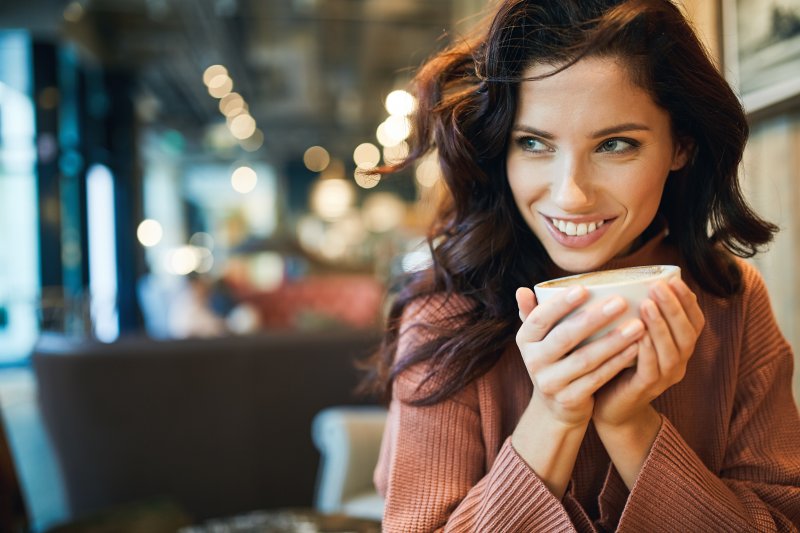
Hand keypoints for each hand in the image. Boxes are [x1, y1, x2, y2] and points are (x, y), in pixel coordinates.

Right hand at [515, 285, 644, 428]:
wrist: (557, 407)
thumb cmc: (555, 360)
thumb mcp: (541, 340)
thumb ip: (534, 314)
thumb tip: (521, 290)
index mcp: (526, 340)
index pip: (539, 319)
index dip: (559, 304)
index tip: (583, 289)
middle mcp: (533, 361)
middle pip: (564, 337)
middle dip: (593, 318)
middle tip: (620, 302)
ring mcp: (550, 383)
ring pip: (584, 359)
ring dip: (613, 341)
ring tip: (637, 325)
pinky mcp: (569, 400)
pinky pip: (596, 378)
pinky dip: (616, 363)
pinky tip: (635, 348)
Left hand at [593, 277, 704, 428]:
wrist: (610, 407)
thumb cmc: (619, 363)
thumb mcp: (632, 336)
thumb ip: (638, 315)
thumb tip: (628, 280)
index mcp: (679, 348)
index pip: (694, 322)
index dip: (687, 301)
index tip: (674, 279)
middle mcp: (678, 363)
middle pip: (687, 334)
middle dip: (674, 308)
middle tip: (658, 287)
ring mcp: (664, 378)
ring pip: (672, 351)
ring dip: (661, 326)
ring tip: (647, 305)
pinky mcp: (645, 390)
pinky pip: (651, 370)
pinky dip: (647, 351)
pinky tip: (638, 335)